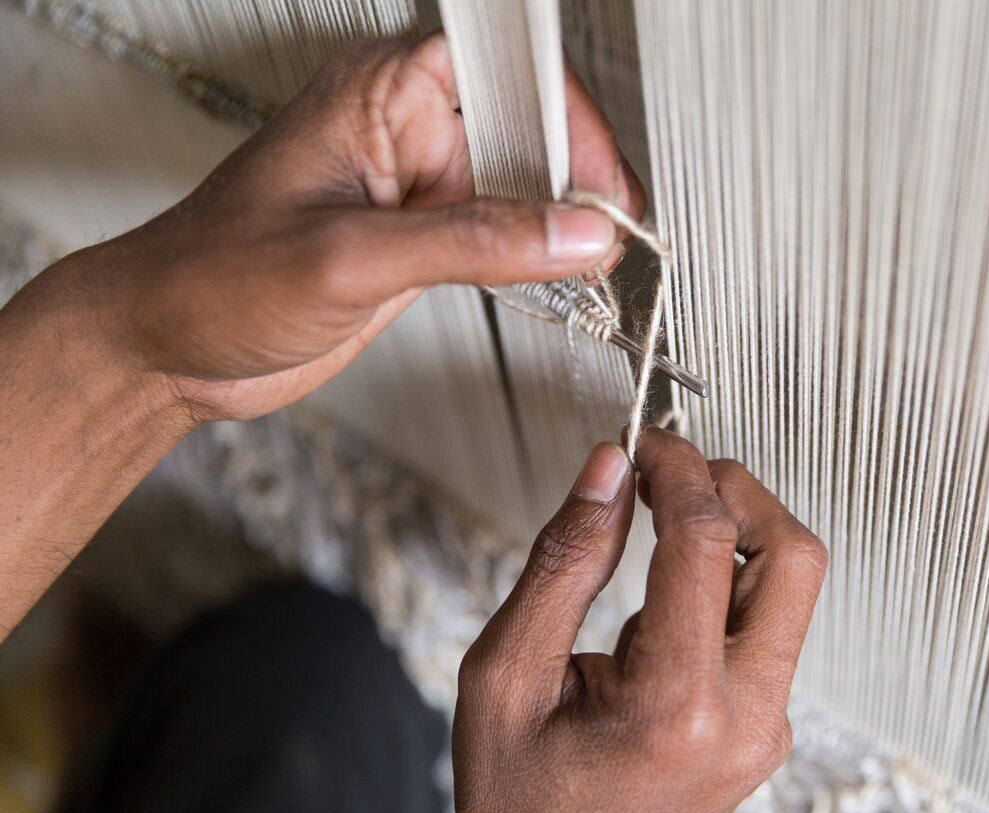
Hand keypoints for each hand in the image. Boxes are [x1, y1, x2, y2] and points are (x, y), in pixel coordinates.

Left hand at [50, 33, 642, 422]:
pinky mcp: (422, 241)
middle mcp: (404, 129)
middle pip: (527, 128)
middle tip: (607, 235)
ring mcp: (417, 187)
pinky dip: (538, 259)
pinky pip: (501, 236)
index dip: (564, 121)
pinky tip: (559, 280)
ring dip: (563, 223)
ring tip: (595, 262)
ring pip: (523, 186)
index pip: (503, 73)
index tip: (600, 186)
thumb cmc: (212, 277)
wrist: (167, 349)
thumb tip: (573, 234)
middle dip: (576, 178)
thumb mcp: (349, 258)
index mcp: (378, 92)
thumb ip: (471, 243)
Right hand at [452, 427, 827, 812]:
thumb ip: (564, 562)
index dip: (675, 467)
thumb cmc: (522, 805)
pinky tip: (666, 586)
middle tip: (672, 471)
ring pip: (793, 586)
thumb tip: (607, 472)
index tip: (641, 442)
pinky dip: (729, 578)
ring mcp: (764, 728)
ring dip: (738, 531)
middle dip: (735, 490)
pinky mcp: (762, 728)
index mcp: (677, 707)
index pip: (706, 540)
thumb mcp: (505, 674)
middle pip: (793, 555)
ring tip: (662, 520)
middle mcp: (744, 719)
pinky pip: (769, 624)